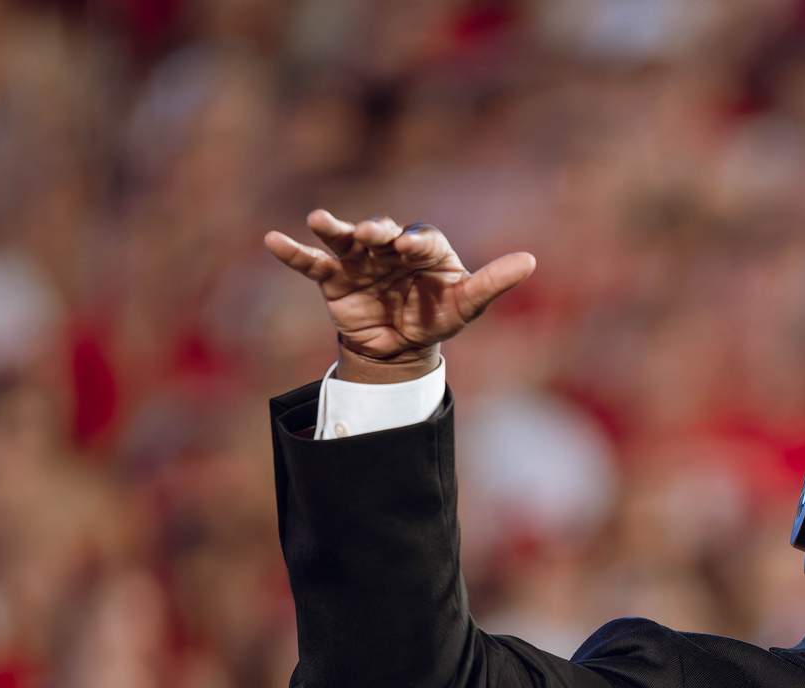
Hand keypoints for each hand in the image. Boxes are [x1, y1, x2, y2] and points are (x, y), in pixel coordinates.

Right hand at [262, 210, 534, 378]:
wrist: (402, 350)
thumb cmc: (438, 318)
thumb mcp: (467, 305)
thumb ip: (493, 283)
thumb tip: (531, 261)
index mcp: (425, 247)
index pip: (421, 238)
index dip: (415, 242)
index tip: (408, 248)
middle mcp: (390, 246)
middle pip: (381, 232)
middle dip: (375, 231)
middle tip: (372, 234)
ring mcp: (360, 259)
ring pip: (345, 239)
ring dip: (334, 229)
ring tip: (319, 219)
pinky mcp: (334, 277)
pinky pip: (311, 263)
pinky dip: (293, 252)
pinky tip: (273, 240)